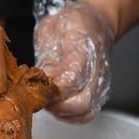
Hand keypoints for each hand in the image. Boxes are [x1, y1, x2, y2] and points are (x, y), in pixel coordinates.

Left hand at [33, 0, 113, 122]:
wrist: (97, 22)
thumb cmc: (72, 24)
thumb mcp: (52, 26)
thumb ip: (47, 53)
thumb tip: (40, 77)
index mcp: (84, 49)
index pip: (72, 79)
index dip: (53, 88)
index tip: (39, 86)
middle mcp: (96, 71)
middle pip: (81, 104)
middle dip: (55, 105)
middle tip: (40, 95)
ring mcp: (100, 85)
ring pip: (84, 113)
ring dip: (62, 112)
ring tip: (48, 99)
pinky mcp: (98, 94)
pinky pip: (85, 114)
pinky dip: (68, 115)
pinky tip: (57, 104)